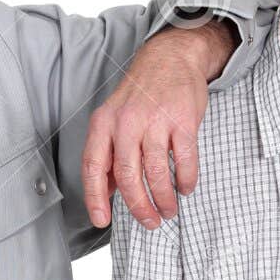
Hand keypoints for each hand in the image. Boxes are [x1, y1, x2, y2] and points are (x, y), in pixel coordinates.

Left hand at [82, 19, 234, 228]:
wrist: (170, 58)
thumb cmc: (140, 93)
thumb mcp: (113, 117)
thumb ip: (108, 152)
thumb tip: (107, 190)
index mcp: (104, 123)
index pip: (93, 167)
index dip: (95, 197)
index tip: (102, 220)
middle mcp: (126, 122)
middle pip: (127, 176)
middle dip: (138, 206)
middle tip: (149, 222)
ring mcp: (155, 120)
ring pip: (156, 172)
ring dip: (163, 198)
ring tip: (168, 210)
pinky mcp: (183, 120)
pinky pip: (185, 160)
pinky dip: (186, 180)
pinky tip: (185, 188)